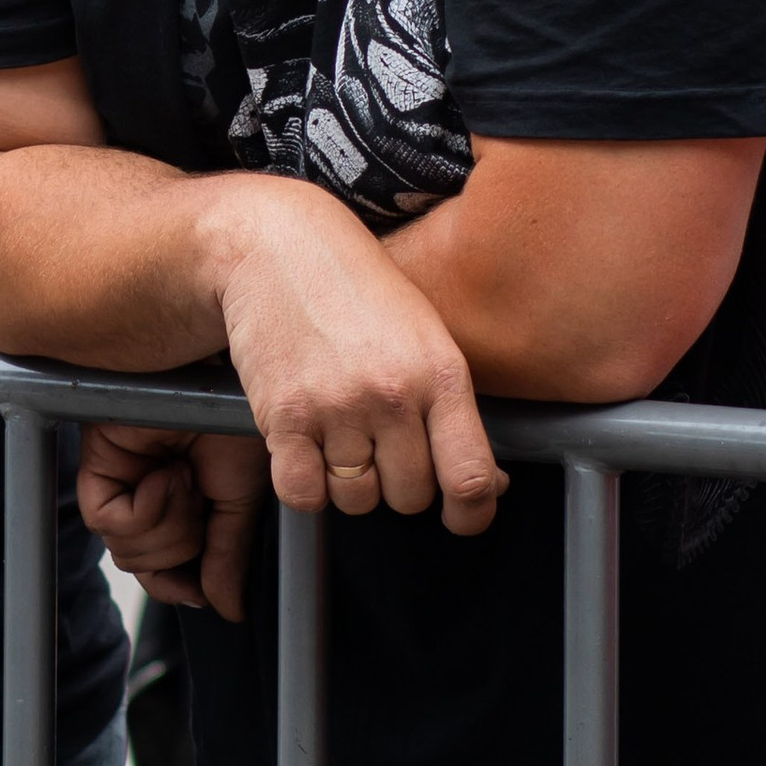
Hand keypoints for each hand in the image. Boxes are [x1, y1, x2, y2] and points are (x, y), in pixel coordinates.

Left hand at [78, 424, 270, 618]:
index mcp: (180, 503)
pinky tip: (167, 475)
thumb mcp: (241, 499)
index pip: (163, 567)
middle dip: (179, 547)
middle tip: (201, 501)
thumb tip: (229, 608)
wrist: (220, 378)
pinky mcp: (98, 465)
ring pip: (123, 552)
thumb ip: (228, 555)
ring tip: (186, 480)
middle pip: (141, 566)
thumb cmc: (233, 417)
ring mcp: (120, 481)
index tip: (201, 592)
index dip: (177, 587)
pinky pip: (108, 521)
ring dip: (167, 525)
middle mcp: (145, 495)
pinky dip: (145, 508)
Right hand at [210, 184, 507, 535]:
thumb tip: (487, 487)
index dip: (471, 514)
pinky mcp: (284, 416)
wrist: (277, 248)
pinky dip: (302, 483)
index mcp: (441, 373)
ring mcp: (337, 407)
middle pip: (410, 497)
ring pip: (355, 500)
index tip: (461, 517)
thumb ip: (454, 410)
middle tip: (377, 440)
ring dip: (346, 482)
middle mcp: (393, 394)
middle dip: (396, 481)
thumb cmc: (356, 290)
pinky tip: (303, 445)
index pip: (471, 478)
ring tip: (337, 430)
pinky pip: (302, 493)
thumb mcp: (425, 335)